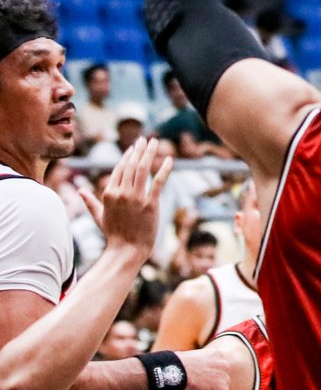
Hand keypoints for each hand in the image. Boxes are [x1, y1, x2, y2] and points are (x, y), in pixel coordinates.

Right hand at [98, 139, 170, 258]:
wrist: (127, 250)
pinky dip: (165, 169)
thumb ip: (90, 202)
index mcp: (109, 193)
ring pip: (143, 169)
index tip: (134, 147)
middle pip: (131, 165)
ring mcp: (136, 198)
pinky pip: (158, 182)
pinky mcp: (150, 204)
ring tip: (155, 142)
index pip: (119, 169)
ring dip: (149, 153)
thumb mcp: (99, 216)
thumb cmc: (114, 234)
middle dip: (139, 149)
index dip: (128, 156)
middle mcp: (121, 193)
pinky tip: (170, 159)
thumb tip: (80, 191)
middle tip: (146, 139)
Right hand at [175, 342, 233, 389]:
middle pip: (219, 385)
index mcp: (216, 355)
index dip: (208, 383)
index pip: (217, 372)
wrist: (174, 372)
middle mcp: (224, 366)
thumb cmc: (172, 367)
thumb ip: (194, 369)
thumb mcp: (186, 363)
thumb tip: (190, 377)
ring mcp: (224, 380)